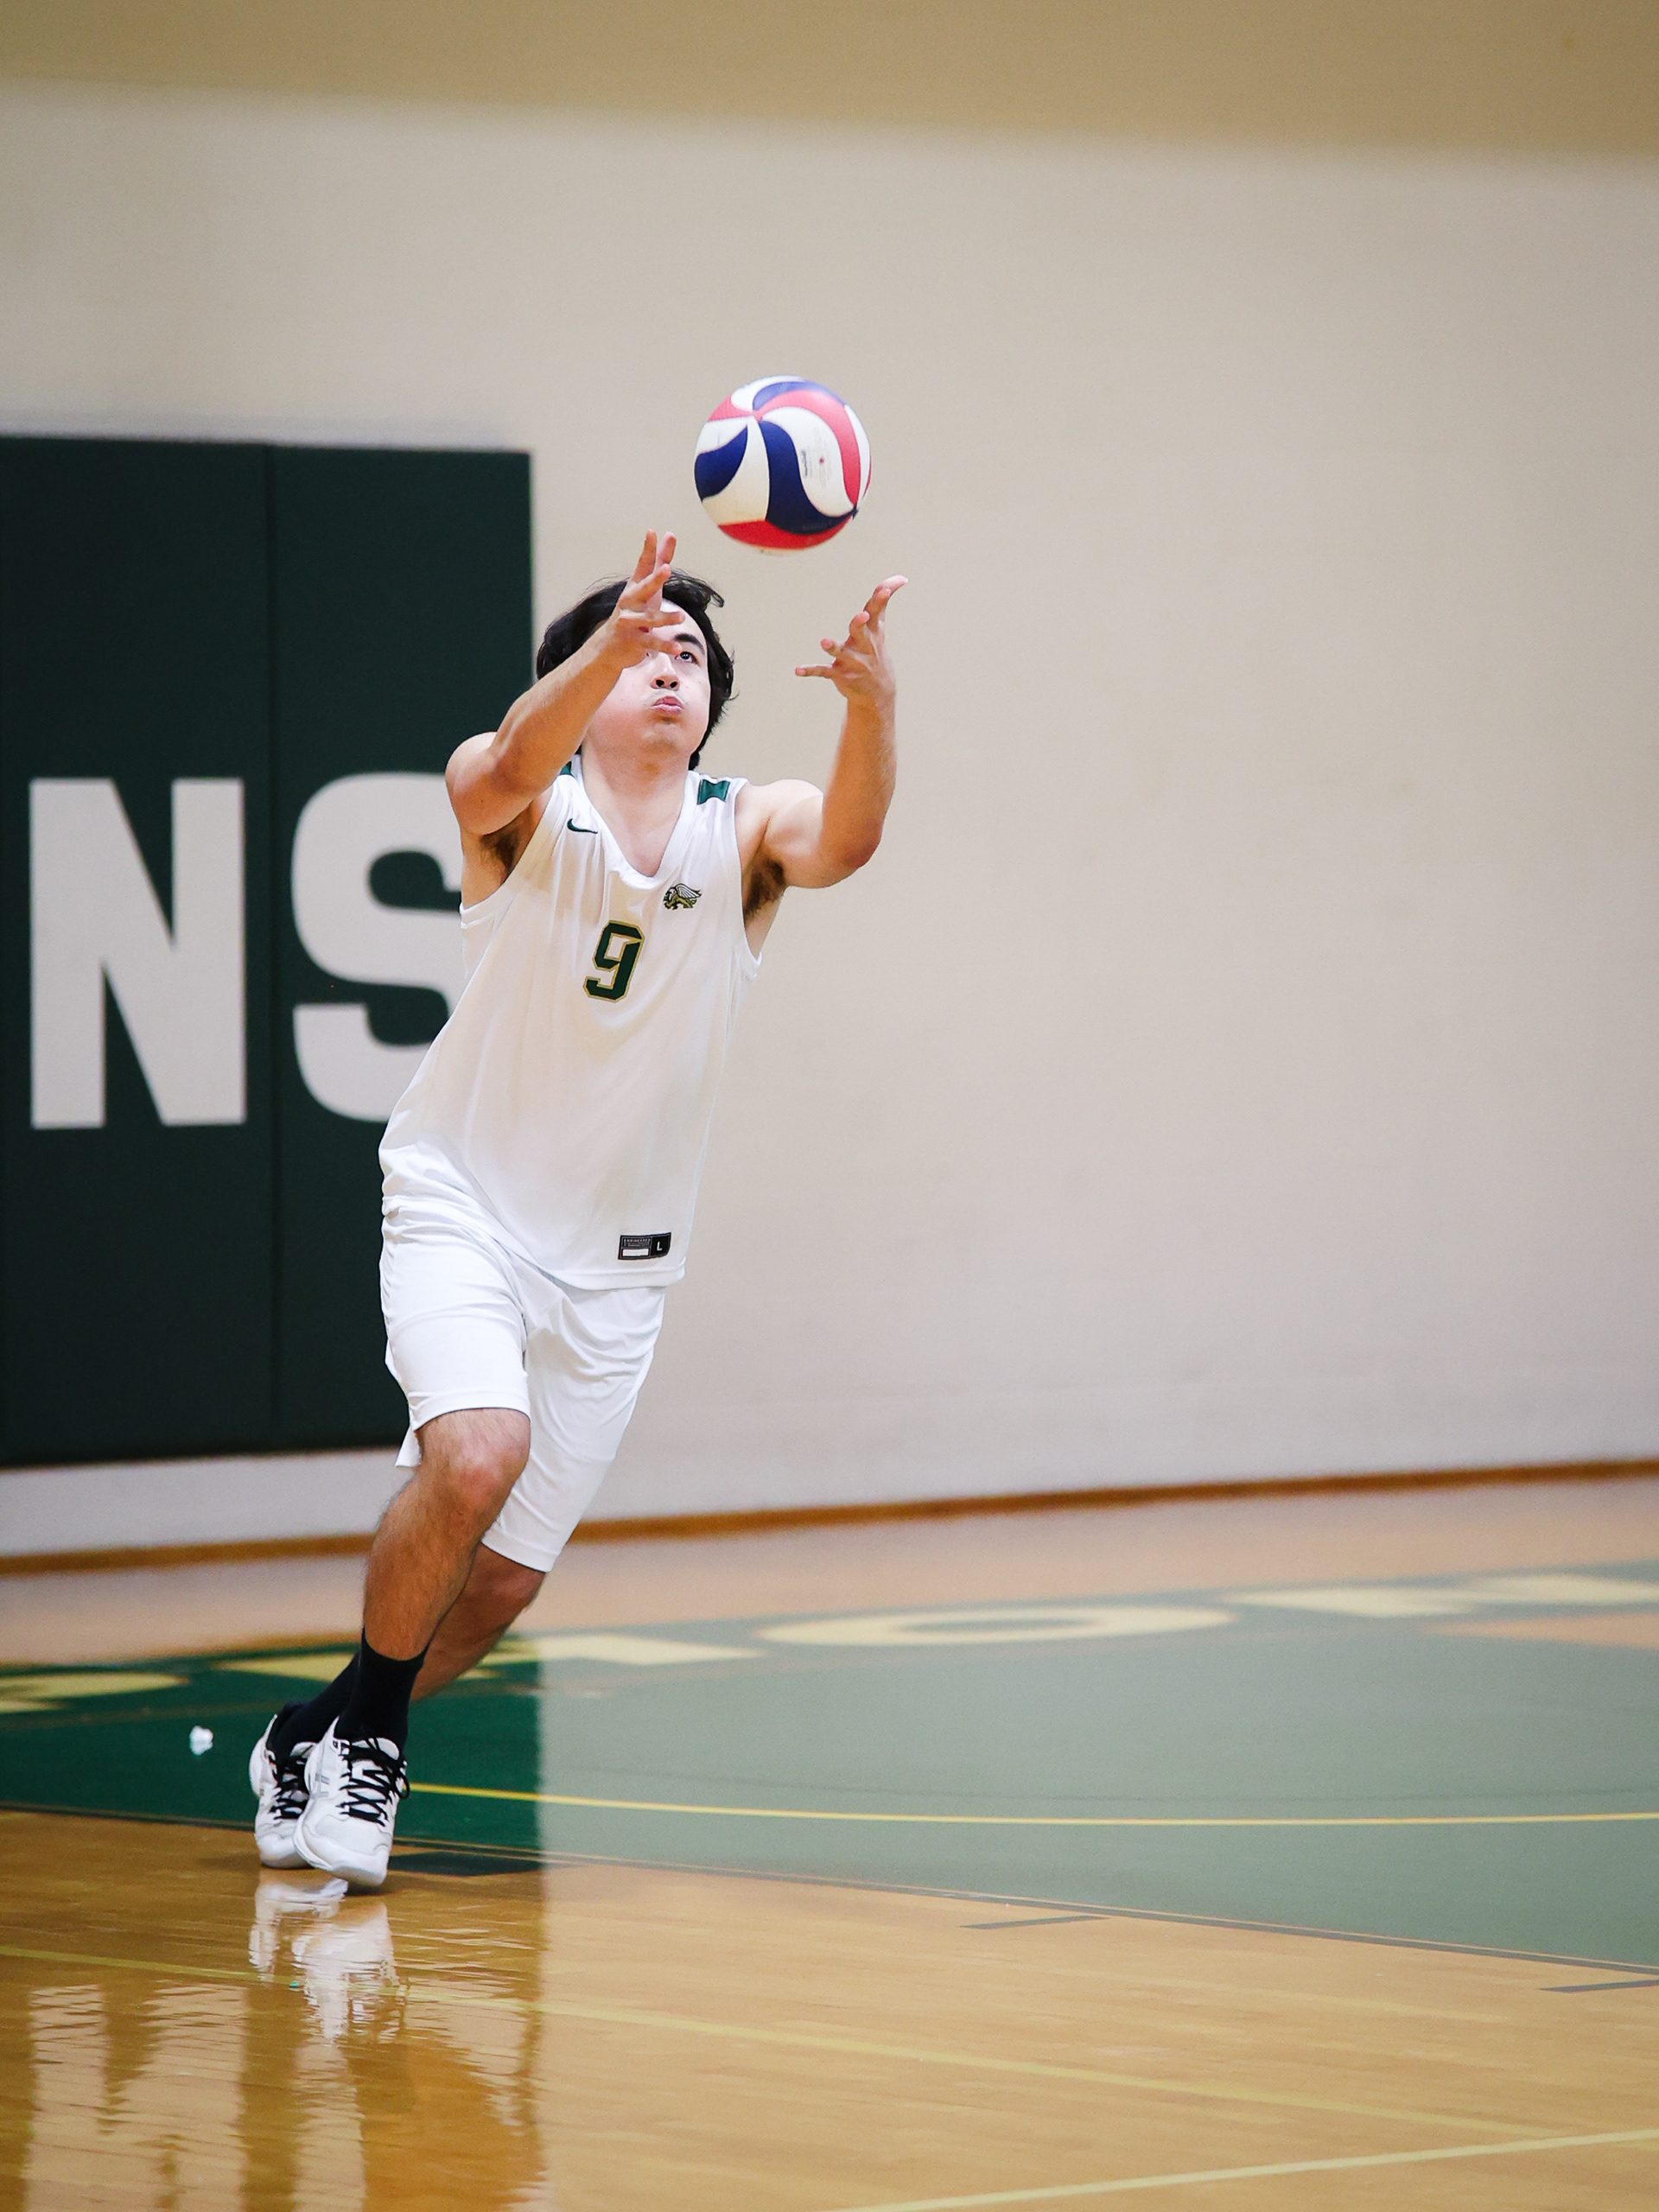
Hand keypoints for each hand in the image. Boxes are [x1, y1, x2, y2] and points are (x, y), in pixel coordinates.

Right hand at [596, 531, 684, 669]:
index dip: (648, 550)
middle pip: (643, 588)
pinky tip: (677, 648)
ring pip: (649, 619)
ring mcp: (629, 622)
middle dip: (654, 579)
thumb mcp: (649, 588)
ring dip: (665, 618)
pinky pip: (651, 643)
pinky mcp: (633, 641)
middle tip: (666, 569)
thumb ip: (660, 562)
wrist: (608, 647)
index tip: (652, 532)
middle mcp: (630, 602)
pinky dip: (664, 646)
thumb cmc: (634, 612)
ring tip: (681, 617)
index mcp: (635, 587)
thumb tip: (669, 534)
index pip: (643, 566)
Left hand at [795, 576, 906, 703]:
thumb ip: (882, 602)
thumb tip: (901, 577)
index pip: (877, 611)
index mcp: (872, 631)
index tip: (885, 589)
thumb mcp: (879, 627)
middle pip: (861, 631)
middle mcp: (863, 645)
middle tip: (862, 616)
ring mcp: (851, 660)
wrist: (878, 692)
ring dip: (833, 646)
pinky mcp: (839, 674)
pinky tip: (797, 670)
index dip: (881, 599)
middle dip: (860, 623)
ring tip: (823, 641)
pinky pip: (823, 671)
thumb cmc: (875, 650)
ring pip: (841, 652)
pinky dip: (810, 670)